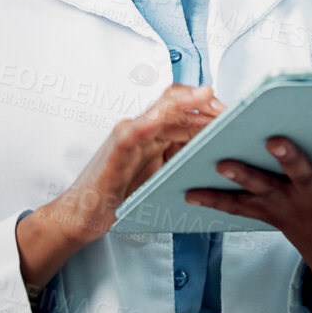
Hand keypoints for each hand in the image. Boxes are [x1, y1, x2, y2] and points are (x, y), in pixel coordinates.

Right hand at [17, 83, 222, 296]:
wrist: (81, 214)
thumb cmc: (117, 195)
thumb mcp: (157, 174)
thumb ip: (177, 159)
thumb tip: (212, 154)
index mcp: (150, 133)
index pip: (181, 109)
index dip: (206, 107)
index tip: (230, 113)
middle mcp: (139, 128)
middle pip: (175, 104)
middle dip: (205, 103)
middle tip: (230, 109)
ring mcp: (127, 136)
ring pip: (159, 110)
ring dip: (186, 102)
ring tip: (208, 97)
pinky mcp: (116, 151)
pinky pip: (134, 133)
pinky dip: (150, 124)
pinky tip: (164, 120)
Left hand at [184, 127, 311, 290]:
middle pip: (301, 176)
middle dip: (288, 158)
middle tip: (274, 139)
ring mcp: (289, 208)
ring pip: (264, 190)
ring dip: (242, 176)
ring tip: (222, 162)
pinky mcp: (270, 215)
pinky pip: (239, 208)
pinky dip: (214, 200)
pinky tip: (189, 191)